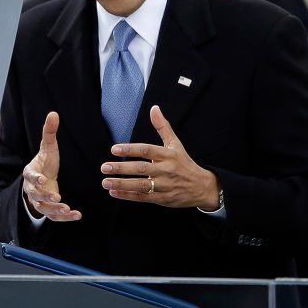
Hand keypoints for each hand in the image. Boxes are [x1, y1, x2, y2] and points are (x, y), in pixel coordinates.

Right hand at [22, 111, 81, 220]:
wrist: (42, 179)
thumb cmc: (45, 162)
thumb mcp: (48, 147)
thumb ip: (49, 132)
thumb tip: (53, 113)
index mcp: (31, 173)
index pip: (30, 176)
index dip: (35, 178)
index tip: (43, 179)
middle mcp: (33, 189)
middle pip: (36, 195)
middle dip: (46, 197)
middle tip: (57, 197)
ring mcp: (39, 201)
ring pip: (44, 208)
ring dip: (55, 210)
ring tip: (67, 209)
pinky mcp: (48, 210)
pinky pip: (54, 217)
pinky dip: (64, 218)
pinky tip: (77, 215)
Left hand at [100, 105, 220, 209]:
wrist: (202, 187)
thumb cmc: (184, 163)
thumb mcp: (175, 144)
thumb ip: (162, 127)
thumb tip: (154, 108)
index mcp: (168, 155)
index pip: (147, 150)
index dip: (130, 149)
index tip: (114, 149)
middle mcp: (166, 170)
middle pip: (141, 169)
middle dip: (121, 168)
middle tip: (104, 167)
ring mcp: (164, 186)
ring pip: (141, 185)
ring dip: (122, 184)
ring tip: (106, 182)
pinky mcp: (163, 199)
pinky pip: (143, 197)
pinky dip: (128, 195)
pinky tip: (115, 192)